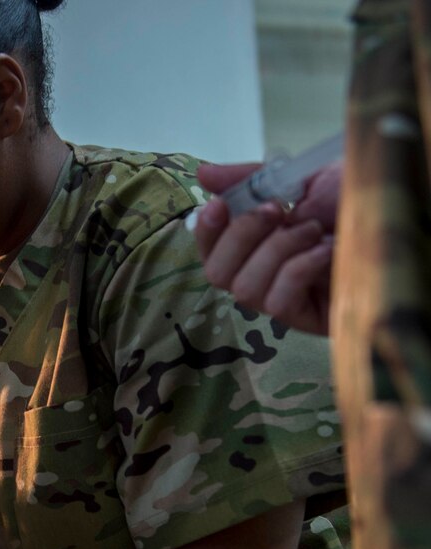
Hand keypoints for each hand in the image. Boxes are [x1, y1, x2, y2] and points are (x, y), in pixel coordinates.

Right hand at [194, 161, 340, 335]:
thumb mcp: (301, 179)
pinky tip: (326, 250)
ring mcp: (282, 299)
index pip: (208, 249)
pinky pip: (277, 301)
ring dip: (277, 251)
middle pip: (216, 273)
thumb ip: (250, 179)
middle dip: (241, 236)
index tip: (220, 204)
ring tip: (313, 230)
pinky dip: (298, 269)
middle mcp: (261, 274)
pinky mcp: (305, 317)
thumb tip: (202, 173)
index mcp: (255, 244)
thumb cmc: (356, 200)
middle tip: (277, 211)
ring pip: (244, 289)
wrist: (403, 218)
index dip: (205, 230)